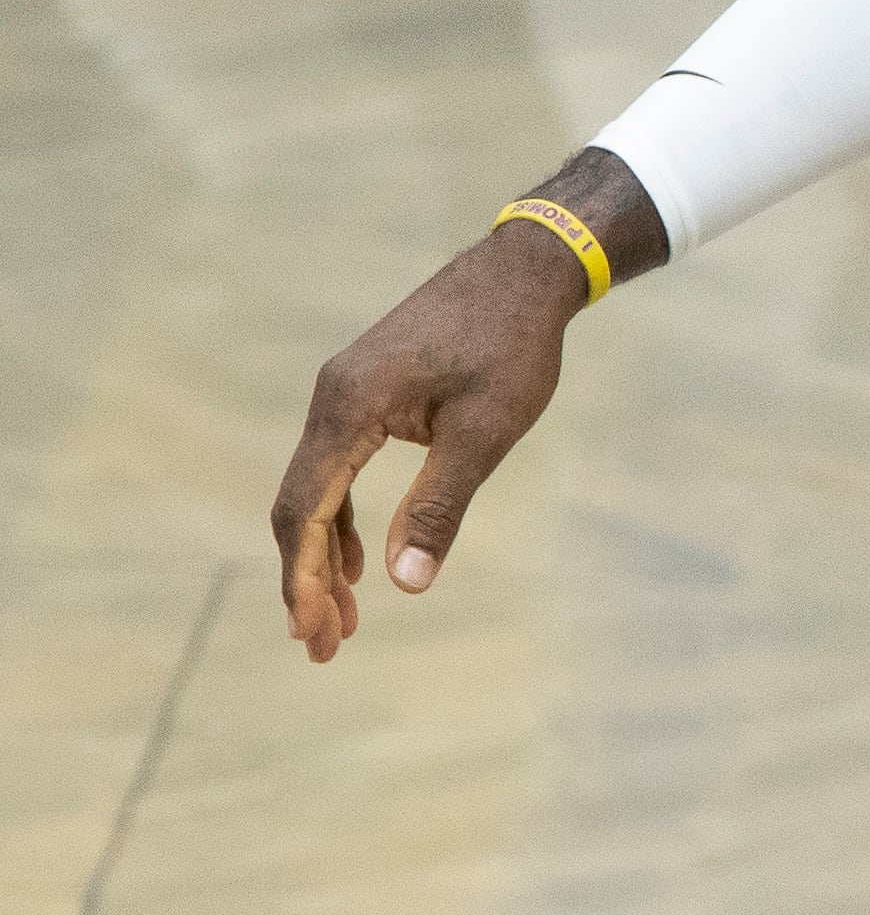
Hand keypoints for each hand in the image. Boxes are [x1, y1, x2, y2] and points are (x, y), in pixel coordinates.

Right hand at [269, 228, 587, 661]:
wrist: (524, 268)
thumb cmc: (512, 346)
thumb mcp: (485, 433)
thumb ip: (440, 506)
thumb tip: (405, 583)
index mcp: (349, 408)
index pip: (306, 511)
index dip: (304, 579)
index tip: (316, 635)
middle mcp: (331, 398)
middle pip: (299, 506)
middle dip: (308, 579)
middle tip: (326, 646)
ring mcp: (344, 391)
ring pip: (316, 488)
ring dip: (326, 553)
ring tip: (342, 616)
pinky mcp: (366, 389)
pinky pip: (338, 465)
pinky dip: (344, 516)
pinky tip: (362, 556)